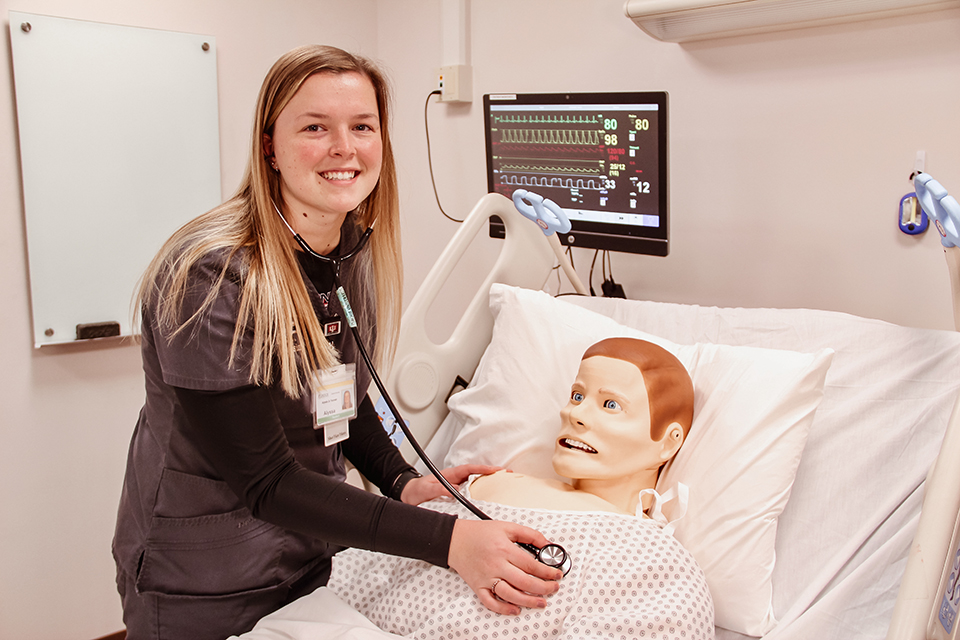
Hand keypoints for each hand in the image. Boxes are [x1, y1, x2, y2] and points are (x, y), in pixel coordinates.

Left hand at [401, 464, 501, 505]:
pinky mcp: (455, 497)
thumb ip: (437, 489)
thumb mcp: (425, 490)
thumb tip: (452, 490)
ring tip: (504, 485)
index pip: (469, 469)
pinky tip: (489, 500)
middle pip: (477, 475)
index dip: (482, 469)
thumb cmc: (416, 491)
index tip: (495, 470)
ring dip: (489, 484)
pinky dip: (481, 495)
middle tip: (507, 475)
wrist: (408, 497)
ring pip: (476, 484)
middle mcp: (455, 480)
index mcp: (449, 475)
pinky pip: (471, 495)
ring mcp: (456, 488)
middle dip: (492, 474)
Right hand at [447, 518, 562, 614]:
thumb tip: (546, 544)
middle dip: (544, 588)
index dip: (548, 572)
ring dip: (529, 601)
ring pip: (510, 595)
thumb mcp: (507, 527)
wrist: (454, 539)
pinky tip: (515, 609)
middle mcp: (496, 565)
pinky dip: (503, 609)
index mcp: (504, 549)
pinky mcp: (478, 587)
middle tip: (554, 588)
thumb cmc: (479, 533)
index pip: (532, 565)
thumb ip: (529, 534)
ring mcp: (486, 578)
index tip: (557, 574)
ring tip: (541, 602)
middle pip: (524, 582)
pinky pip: (490, 602)